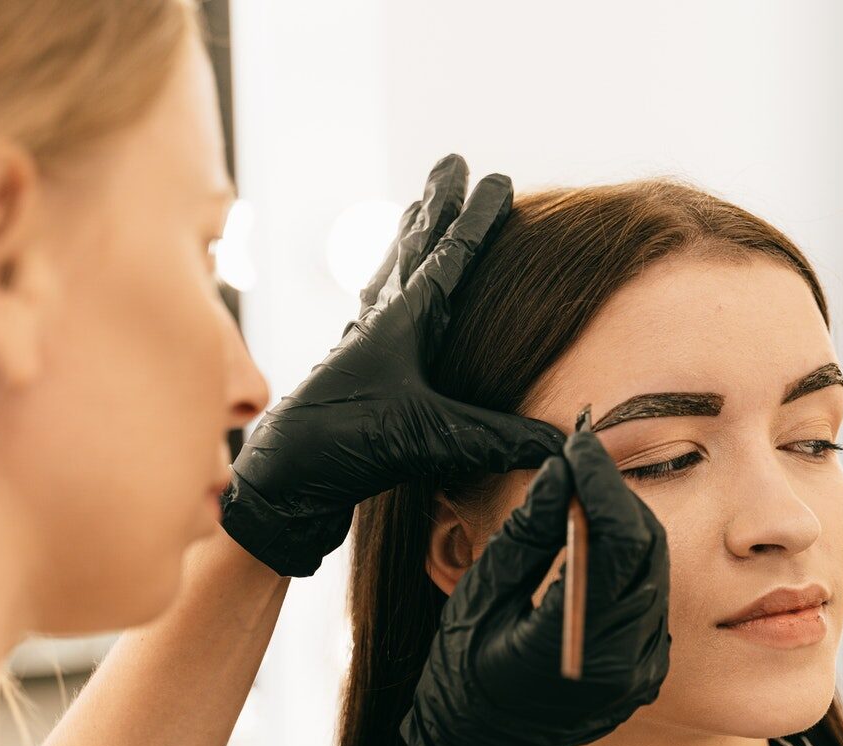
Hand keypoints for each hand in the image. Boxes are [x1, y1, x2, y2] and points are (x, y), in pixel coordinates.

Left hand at [220, 154, 563, 576]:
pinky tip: (382, 302)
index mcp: (401, 322)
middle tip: (449, 162)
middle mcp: (377, 325)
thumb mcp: (428, 438)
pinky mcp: (350, 380)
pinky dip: (385, 295)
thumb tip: (563, 443)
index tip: (498, 179)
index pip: (450, 256)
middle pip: (413, 249)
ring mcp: (360, 350)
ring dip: (407, 241)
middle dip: (436, 205)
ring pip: (388, 276)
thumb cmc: (342, 448)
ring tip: (415, 212)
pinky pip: (372, 318)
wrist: (278, 486)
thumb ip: (497, 437)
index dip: (478, 219)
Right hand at [401, 431, 671, 745]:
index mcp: (579, 644)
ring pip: (656, 568)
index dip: (602, 481)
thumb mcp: (480, 599)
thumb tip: (560, 473)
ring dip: (626, 520)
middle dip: (618, 493)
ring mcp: (642, 668)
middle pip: (647, 548)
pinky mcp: (647, 668)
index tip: (578, 442)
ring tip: (584, 489)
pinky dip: (628, 555)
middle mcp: (625, 659)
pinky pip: (650, 595)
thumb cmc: (462, 680)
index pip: (616, 540)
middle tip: (580, 457)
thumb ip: (527, 535)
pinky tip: (596, 536)